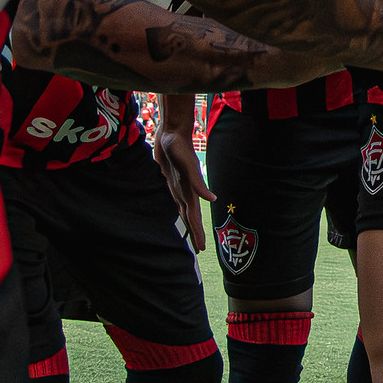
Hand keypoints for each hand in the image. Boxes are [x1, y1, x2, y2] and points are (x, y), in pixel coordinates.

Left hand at [154, 116, 214, 250]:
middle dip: (195, 233)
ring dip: (187, 223)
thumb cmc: (180, 148)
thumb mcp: (188, 165)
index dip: (197, 233)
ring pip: (183, 210)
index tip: (202, 249)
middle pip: (190, 218)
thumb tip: (213, 199)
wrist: (173, 133)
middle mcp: (185, 191)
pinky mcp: (170, 181)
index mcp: (190, 191)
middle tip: (199, 249)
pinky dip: (177, 210)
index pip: (194, 218)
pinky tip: (176, 212)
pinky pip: (174, 200)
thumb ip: (199, 183)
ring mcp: (178, 187)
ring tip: (189, 234)